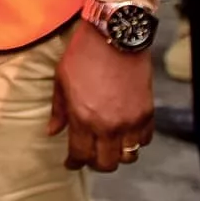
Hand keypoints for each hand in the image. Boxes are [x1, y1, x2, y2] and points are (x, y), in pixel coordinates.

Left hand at [49, 21, 155, 171]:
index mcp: (83, 118)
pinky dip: (135, 141)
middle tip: (90, 155)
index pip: (80, 155)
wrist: (114, 36)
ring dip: (117, 154)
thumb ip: (59, 110)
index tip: (71, 163)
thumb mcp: (61, 80)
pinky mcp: (147, 113)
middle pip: (105, 164)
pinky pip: (144, 140)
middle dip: (95, 163)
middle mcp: (107, 126)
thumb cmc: (83, 55)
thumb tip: (52, 132)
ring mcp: (130, 121)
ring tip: (109, 145)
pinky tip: (126, 132)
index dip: (74, 163)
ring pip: (127, 157)